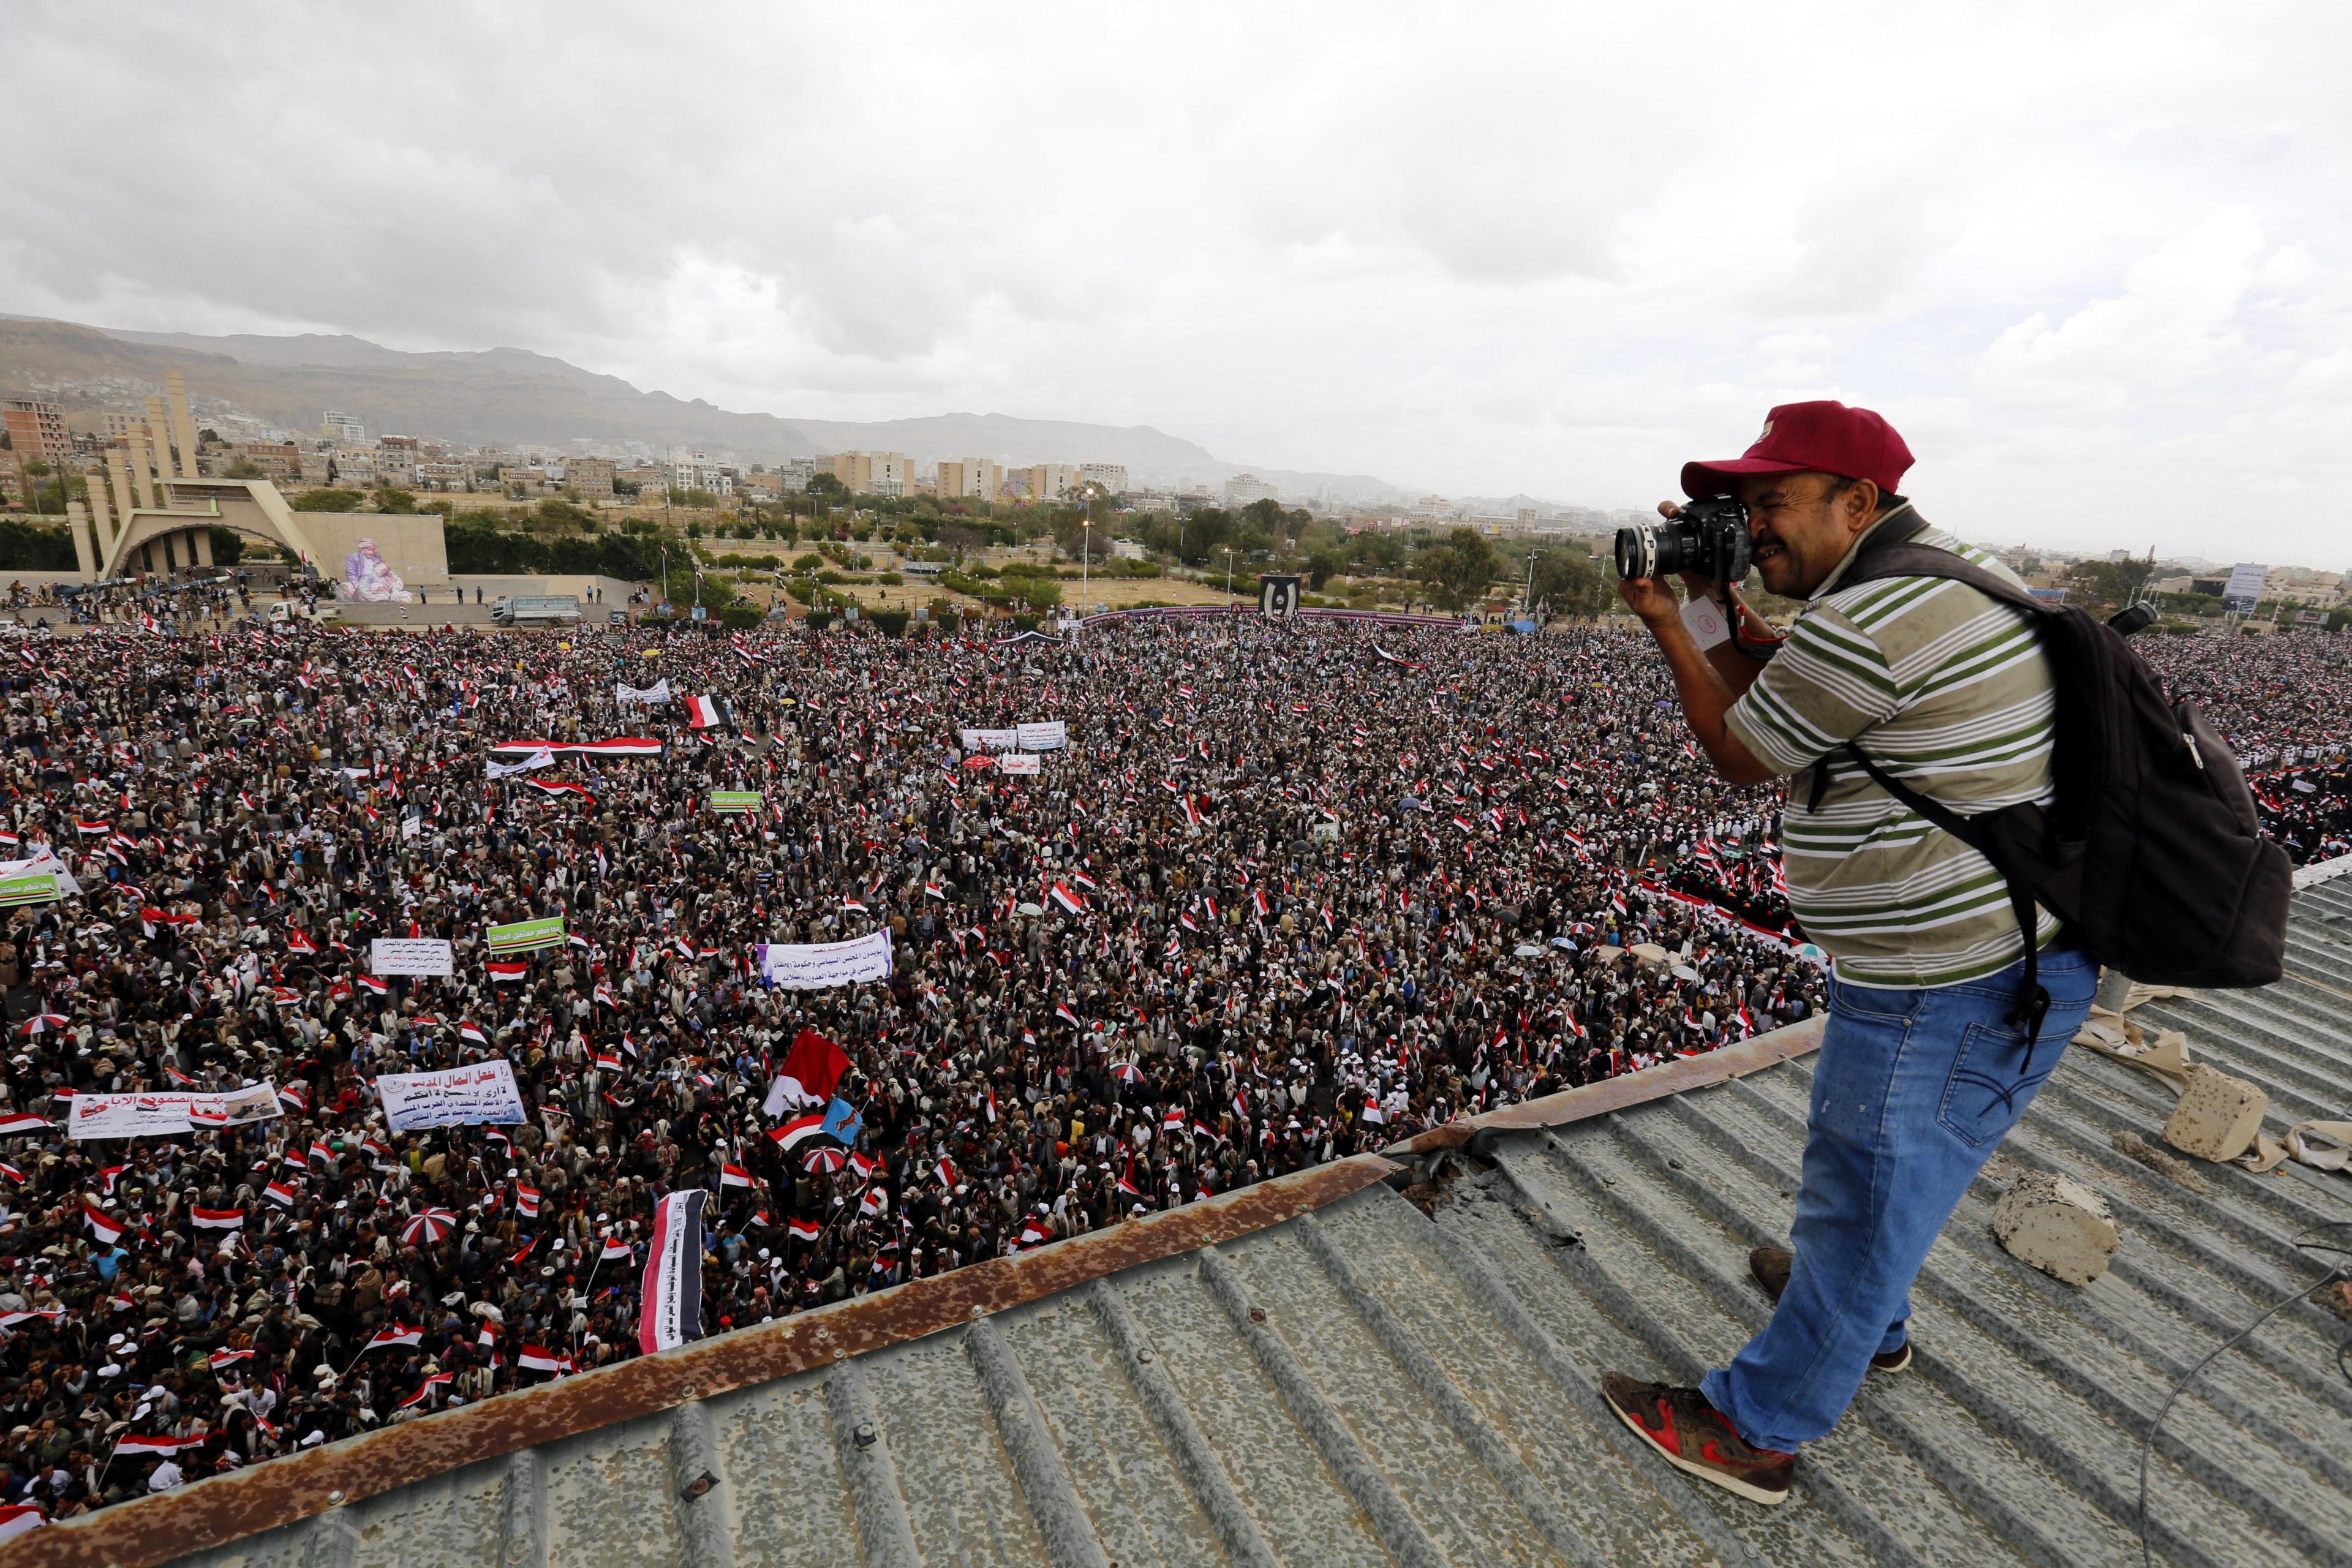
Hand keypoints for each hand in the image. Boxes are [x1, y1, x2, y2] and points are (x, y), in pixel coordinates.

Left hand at [1616, 499, 1691, 626]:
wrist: (1667, 619)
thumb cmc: (1655, 615)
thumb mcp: (1647, 604)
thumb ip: (1643, 592)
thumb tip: (1640, 580)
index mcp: (1626, 584)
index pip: (1627, 565)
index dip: (1634, 555)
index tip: (1643, 546)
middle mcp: (1632, 579)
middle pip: (1636, 560)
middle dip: (1643, 550)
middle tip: (1652, 538)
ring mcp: (1643, 576)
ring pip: (1645, 560)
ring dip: (1651, 552)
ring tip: (1658, 540)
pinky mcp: (1654, 576)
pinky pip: (1654, 563)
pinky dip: (1658, 558)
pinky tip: (1664, 550)